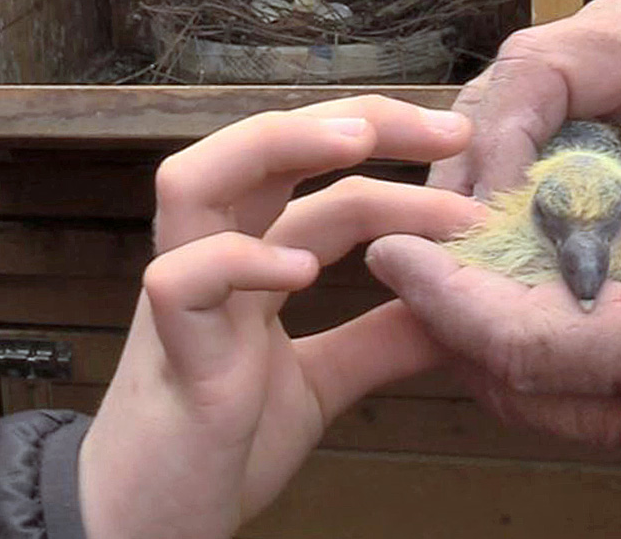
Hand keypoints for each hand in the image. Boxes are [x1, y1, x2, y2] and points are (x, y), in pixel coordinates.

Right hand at [78, 96, 481, 538]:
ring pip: (195, 180)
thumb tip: (455, 308)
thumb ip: (379, 338)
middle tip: (448, 131)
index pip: (317, 174)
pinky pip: (181, 279)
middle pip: (262, 147)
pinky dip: (240, 261)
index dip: (387, 149)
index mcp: (249, 257)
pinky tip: (303, 270)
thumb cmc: (226, 439)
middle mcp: (211, 256)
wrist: (155, 518)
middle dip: (355, 121)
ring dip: (278, 148)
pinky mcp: (168, 350)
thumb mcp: (325, 379)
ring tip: (358, 142)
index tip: (465, 150)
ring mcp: (181, 297)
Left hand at [367, 0, 620, 536]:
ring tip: (484, 278)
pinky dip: (559, 369)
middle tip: (428, 254)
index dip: (452, 297)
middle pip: (518, 382)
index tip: (399, 253)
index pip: (535, 341)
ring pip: (554, 407)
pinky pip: (602, 420)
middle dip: (457, 319)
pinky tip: (575, 324)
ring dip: (503, 344)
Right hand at [430, 0, 620, 256]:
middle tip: (456, 262)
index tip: (490, 221)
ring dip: (478, 192)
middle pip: (501, 93)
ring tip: (466, 270)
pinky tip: (507, 257)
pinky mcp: (597, 106)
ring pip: (501, 117)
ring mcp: (597, 73)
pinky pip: (531, 141)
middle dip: (471, 177)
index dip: (503, 141)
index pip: (545, 67)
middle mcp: (612, 43)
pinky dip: (512, 197)